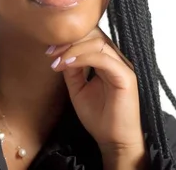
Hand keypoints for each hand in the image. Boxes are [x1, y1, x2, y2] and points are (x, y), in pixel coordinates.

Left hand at [48, 27, 145, 167]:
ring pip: (98, 42)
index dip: (69, 39)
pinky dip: (83, 58)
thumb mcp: (78, 89)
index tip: (49, 51)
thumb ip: (72, 70)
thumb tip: (60, 52)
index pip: (90, 37)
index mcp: (107, 61)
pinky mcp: (126, 77)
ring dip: (73, 49)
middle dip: (69, 41)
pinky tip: (67, 64)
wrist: (114, 141)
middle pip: (94, 34)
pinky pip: (104, 58)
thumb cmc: (99, 117)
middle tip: (50, 52)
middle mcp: (116, 60)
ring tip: (57, 60)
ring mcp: (122, 66)